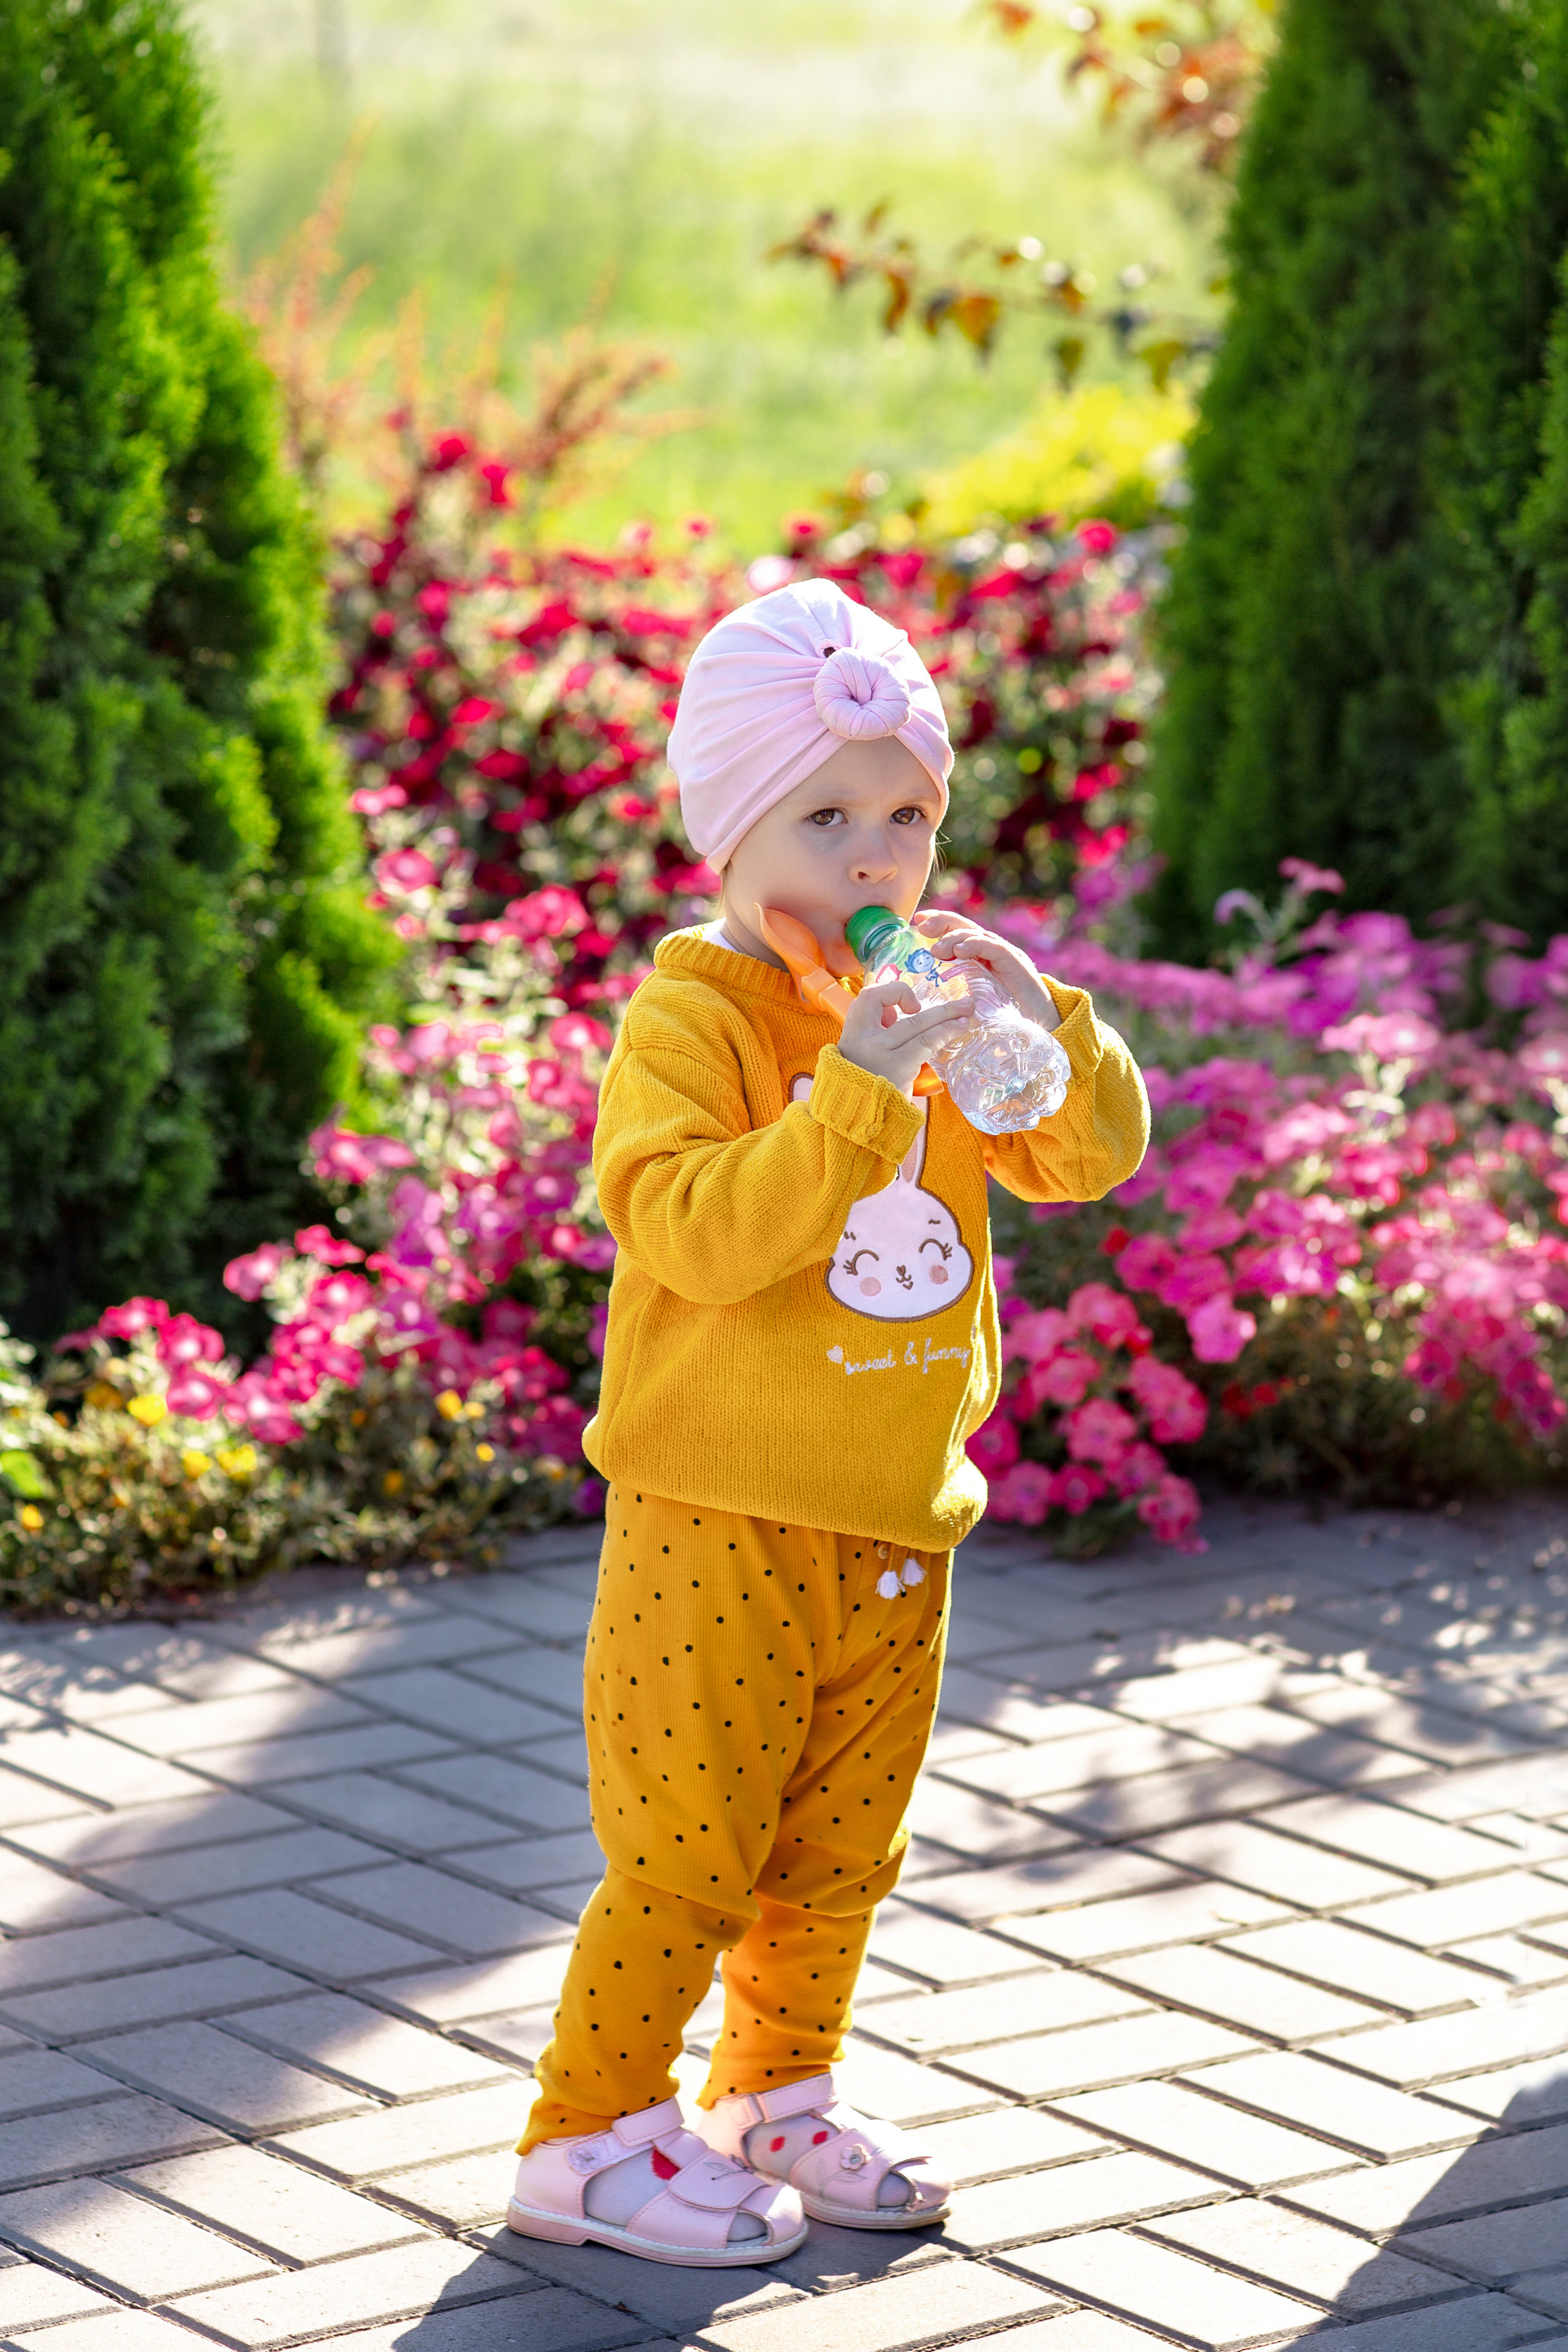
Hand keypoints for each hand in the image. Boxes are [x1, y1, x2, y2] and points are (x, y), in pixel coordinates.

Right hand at [837, 978, 973, 1096]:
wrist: (856, 1121)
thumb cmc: (865, 1090)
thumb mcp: (861, 1058)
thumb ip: (877, 1035)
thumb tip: (898, 1015)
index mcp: (852, 1033)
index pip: (869, 997)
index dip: (892, 994)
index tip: (911, 1008)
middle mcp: (861, 1038)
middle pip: (895, 1006)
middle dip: (927, 1002)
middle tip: (961, 1002)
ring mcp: (878, 1051)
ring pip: (917, 1023)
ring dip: (947, 1015)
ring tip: (968, 1011)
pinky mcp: (896, 1066)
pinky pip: (926, 1041)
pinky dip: (945, 1031)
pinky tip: (960, 1028)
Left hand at [909, 910, 1057, 1028]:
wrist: (1041, 1026)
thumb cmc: (1003, 1018)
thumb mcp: (971, 1002)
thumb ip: (954, 993)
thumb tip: (923, 997)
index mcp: (979, 957)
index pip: (957, 931)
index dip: (938, 922)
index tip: (917, 921)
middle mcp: (991, 951)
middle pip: (964, 926)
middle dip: (942, 922)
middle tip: (922, 927)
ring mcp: (1004, 955)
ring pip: (976, 935)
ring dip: (954, 938)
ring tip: (937, 949)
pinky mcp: (1016, 963)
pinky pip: (994, 948)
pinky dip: (976, 945)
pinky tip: (959, 951)